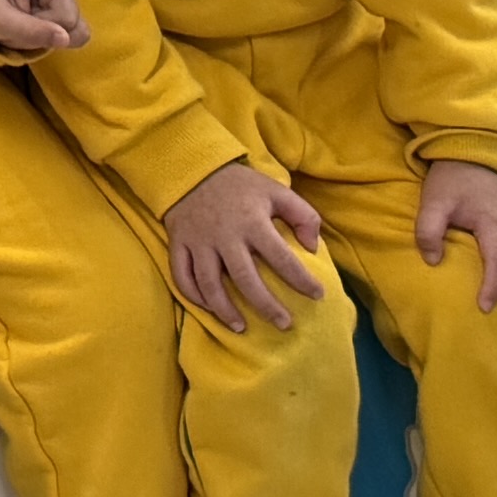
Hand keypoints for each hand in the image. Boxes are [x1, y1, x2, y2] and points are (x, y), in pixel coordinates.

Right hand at [162, 159, 329, 330]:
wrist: (191, 168)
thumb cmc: (239, 184)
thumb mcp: (277, 190)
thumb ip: (303, 215)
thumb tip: (313, 248)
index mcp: (252, 222)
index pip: (282, 258)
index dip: (302, 280)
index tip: (318, 295)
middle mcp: (224, 236)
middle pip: (246, 280)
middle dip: (267, 306)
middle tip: (284, 324)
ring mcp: (198, 242)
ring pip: (210, 285)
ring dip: (225, 310)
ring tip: (241, 327)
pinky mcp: (178, 244)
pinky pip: (182, 277)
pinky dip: (194, 296)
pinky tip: (210, 309)